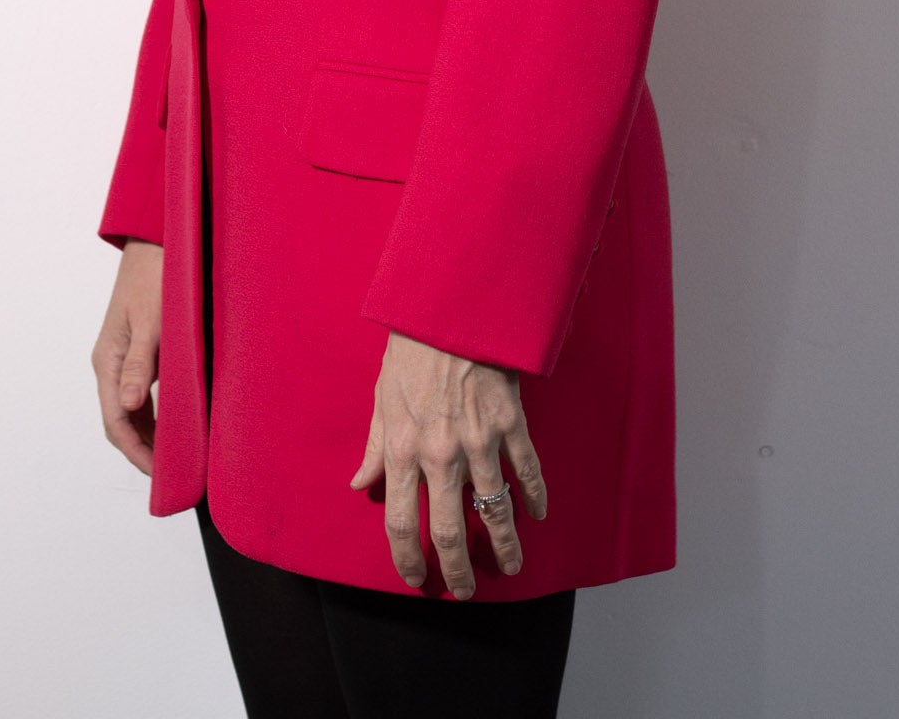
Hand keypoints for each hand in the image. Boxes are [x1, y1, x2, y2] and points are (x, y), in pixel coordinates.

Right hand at [91, 239, 162, 475]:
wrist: (156, 241)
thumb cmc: (155, 276)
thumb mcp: (152, 320)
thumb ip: (141, 363)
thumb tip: (130, 404)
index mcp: (108, 360)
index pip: (117, 422)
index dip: (138, 452)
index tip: (161, 475)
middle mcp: (111, 363)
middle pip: (121, 421)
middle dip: (142, 452)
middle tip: (172, 477)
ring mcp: (122, 358)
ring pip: (130, 410)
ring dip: (148, 436)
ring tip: (175, 459)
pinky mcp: (137, 350)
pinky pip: (140, 393)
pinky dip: (154, 414)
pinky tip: (174, 424)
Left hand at [349, 330, 547, 597]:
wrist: (451, 306)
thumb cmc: (412, 348)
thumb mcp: (382, 397)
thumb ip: (375, 447)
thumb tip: (361, 484)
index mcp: (403, 449)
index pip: (401, 523)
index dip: (407, 559)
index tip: (416, 579)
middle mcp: (440, 454)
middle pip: (449, 532)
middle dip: (457, 570)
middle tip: (463, 591)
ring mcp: (478, 440)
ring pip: (494, 511)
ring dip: (504, 546)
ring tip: (510, 567)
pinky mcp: (510, 422)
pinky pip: (525, 471)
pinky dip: (533, 497)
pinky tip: (537, 516)